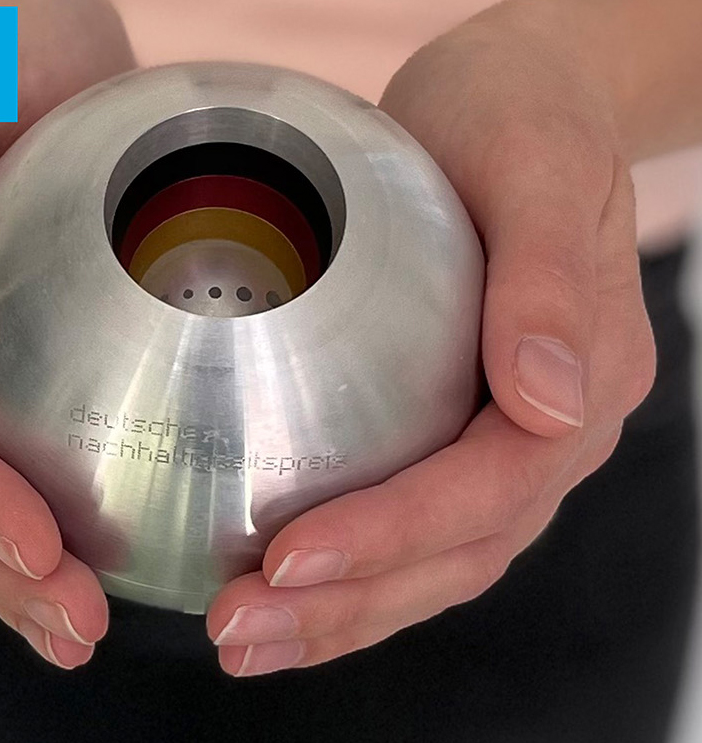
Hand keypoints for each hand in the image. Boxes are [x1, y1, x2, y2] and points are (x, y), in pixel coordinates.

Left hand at [205, 6, 656, 675]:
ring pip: (434, 562)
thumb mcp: (532, 159)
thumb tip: (547, 401)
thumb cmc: (521, 111)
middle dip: (347, 607)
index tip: (287, 559)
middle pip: (458, 553)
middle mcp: (554, 430)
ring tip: (239, 640)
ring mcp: (507, 440)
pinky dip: (342, 569)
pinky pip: (406, 523)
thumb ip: (548, 278)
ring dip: (338, 614)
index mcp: (590, 377)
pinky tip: (266, 586)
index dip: (392, 537)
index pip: (491, 490)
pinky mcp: (454, 432)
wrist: (517, 95)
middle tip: (237, 632)